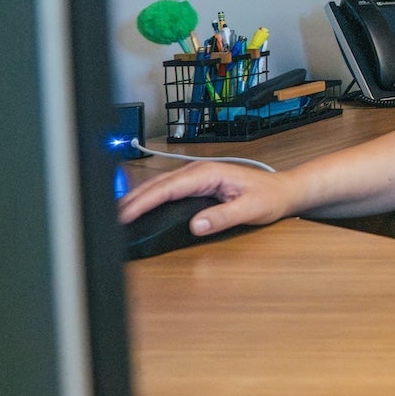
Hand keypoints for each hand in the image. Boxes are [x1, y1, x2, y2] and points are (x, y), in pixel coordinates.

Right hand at [115, 161, 305, 235]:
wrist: (285, 190)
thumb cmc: (270, 197)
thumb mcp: (250, 209)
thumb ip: (224, 217)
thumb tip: (196, 225)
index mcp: (208, 173)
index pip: (167, 188)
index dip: (144, 202)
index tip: (125, 214)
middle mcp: (200, 171)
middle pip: (158, 184)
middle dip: (133, 199)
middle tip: (110, 218)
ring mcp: (198, 176)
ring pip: (161, 185)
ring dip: (139, 197)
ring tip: (118, 213)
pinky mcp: (199, 184)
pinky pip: (169, 189)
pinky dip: (151, 197)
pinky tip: (141, 206)